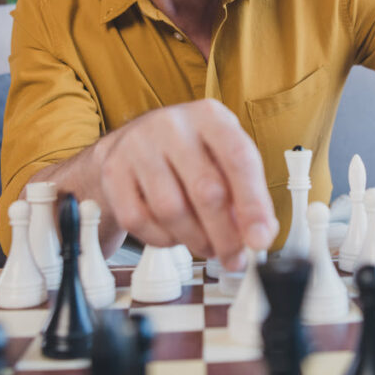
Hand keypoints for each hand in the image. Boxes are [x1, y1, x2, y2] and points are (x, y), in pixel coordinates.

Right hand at [96, 99, 277, 269]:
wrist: (132, 143)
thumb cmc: (189, 152)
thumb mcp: (223, 157)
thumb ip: (246, 192)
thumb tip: (260, 233)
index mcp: (209, 116)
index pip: (239, 159)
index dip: (253, 204)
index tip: (260, 239)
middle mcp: (172, 125)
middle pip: (206, 190)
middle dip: (225, 235)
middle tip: (234, 257)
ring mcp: (138, 147)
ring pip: (172, 210)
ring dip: (195, 240)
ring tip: (207, 245)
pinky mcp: (113, 172)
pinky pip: (140, 220)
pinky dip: (163, 239)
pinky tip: (175, 234)